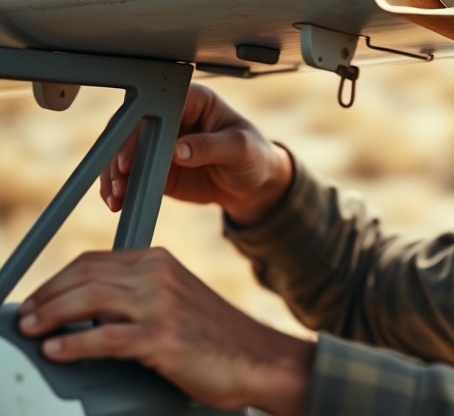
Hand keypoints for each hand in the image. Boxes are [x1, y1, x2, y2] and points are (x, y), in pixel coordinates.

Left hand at [17, 247, 313, 415]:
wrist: (259, 358)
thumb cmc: (218, 337)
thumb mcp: (178, 299)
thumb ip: (141, 294)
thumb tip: (90, 308)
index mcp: (161, 261)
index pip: (94, 261)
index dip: (58, 279)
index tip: (41, 298)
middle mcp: (158, 275)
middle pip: (84, 276)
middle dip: (47, 296)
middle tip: (28, 316)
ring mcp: (160, 305)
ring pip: (87, 300)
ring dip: (50, 315)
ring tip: (32, 330)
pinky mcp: (162, 338)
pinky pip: (104, 338)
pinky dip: (73, 344)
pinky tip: (57, 350)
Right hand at [100, 84, 292, 225]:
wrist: (254, 184)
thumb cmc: (254, 155)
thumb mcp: (240, 148)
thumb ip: (209, 146)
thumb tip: (177, 150)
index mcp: (193, 99)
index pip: (156, 105)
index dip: (138, 128)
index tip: (131, 155)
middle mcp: (171, 116)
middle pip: (132, 127)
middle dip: (119, 154)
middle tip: (118, 180)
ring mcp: (160, 140)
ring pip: (125, 151)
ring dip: (115, 173)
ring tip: (115, 196)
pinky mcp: (155, 165)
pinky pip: (132, 174)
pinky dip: (121, 187)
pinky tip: (118, 202)